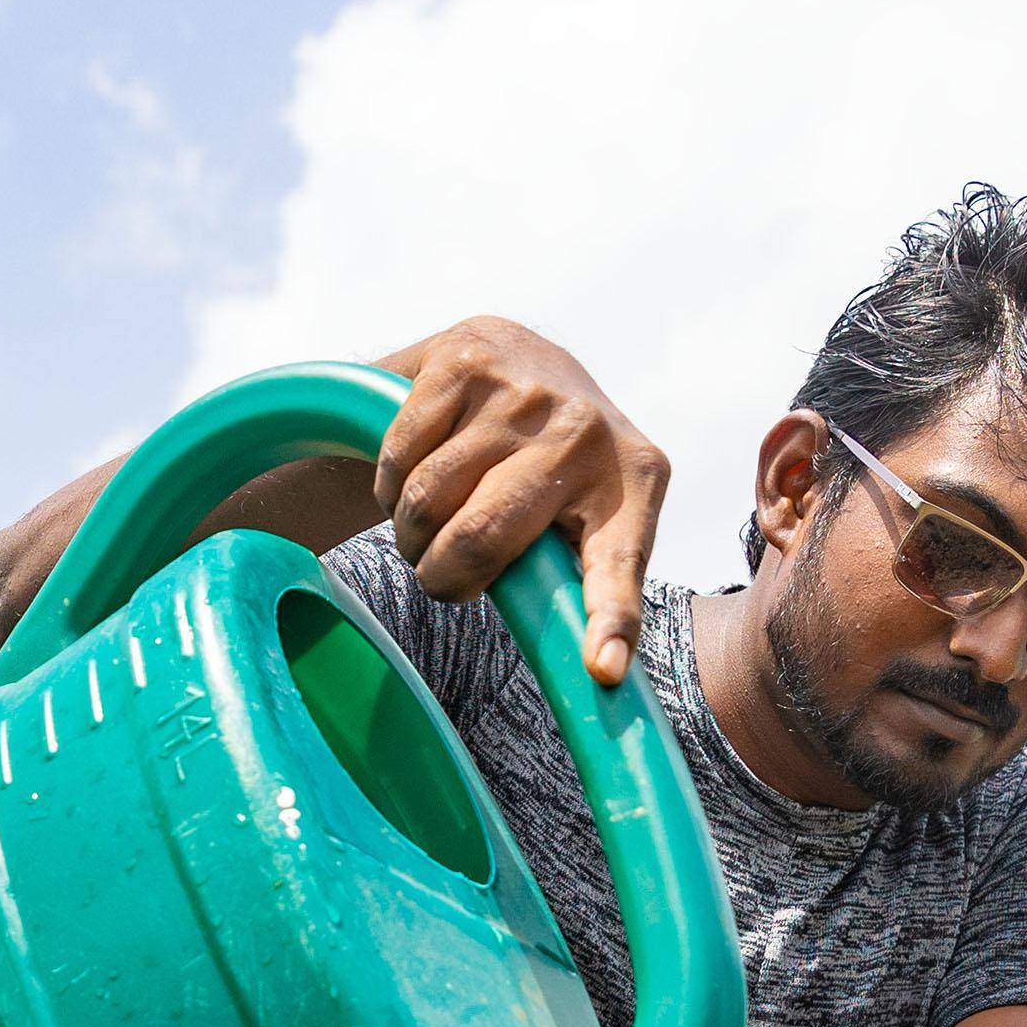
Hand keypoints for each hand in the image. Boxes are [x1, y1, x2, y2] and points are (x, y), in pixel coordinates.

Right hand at [371, 317, 672, 686]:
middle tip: (439, 576)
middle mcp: (585, 429)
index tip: (603, 669)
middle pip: (480, 539)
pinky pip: (399, 456)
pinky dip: (390, 482)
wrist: (518, 352)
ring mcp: (523, 389)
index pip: (619, 563)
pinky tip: (412, 473)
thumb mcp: (591, 508)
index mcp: (636, 480)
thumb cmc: (553, 460)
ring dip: (411, 530)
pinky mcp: (464, 357)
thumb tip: (598, 674)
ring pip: (427, 500)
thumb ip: (587, 575)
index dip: (610, 618)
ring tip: (427, 522)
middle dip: (442, 576)